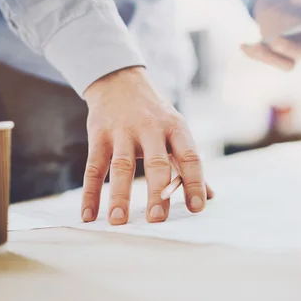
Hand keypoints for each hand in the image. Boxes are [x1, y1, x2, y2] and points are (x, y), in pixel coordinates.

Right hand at [81, 66, 207, 223]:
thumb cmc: (155, 115)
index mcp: (176, 128)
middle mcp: (151, 128)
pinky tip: (88, 215)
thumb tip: (211, 196)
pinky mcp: (99, 135)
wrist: (120, 81)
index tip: (197, 208)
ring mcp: (123, 131)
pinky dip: (90, 193)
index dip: (195, 182)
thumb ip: (189, 164)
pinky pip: (94, 167)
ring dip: (120, 195)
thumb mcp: (176, 131)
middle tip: (157, 219)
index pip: (190, 157)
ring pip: (122, 166)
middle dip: (158, 192)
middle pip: (156, 163)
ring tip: (119, 220)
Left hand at [242, 0, 300, 70]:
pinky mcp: (275, 55)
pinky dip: (256, 55)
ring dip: (273, 58)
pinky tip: (245, 45)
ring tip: (258, 44)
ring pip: (288, 64)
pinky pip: (268, 60)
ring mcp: (292, 51)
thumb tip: (299, 1)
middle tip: (277, 38)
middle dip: (292, 49)